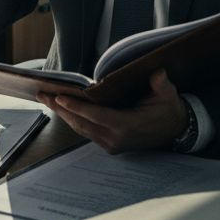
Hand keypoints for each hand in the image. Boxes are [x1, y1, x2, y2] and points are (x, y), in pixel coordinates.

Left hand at [38, 70, 186, 153]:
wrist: (176, 130)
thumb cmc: (169, 110)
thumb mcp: (168, 95)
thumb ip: (161, 84)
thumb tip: (157, 73)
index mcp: (127, 126)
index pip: (96, 116)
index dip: (76, 107)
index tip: (60, 97)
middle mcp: (116, 138)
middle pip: (81, 123)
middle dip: (61, 109)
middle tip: (43, 95)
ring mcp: (112, 144)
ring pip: (81, 129)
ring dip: (64, 115)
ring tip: (48, 100)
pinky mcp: (110, 146)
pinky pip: (87, 132)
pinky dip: (74, 120)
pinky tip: (64, 110)